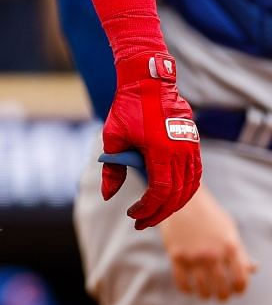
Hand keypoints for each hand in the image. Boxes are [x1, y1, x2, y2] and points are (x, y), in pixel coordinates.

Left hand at [102, 53, 201, 228]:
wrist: (149, 82)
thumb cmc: (127, 108)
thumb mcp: (113, 137)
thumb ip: (112, 168)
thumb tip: (109, 196)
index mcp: (160, 152)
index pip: (160, 191)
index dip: (148, 208)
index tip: (134, 215)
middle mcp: (180, 153)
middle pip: (176, 195)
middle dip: (160, 212)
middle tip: (142, 222)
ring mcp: (191, 148)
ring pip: (189, 187)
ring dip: (174, 203)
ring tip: (156, 213)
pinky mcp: (194, 144)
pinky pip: (195, 174)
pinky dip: (185, 189)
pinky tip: (172, 196)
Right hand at [160, 186, 255, 299]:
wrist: (181, 198)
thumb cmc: (209, 214)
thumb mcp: (229, 229)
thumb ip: (240, 251)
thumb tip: (253, 269)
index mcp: (230, 247)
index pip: (241, 279)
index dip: (240, 289)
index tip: (236, 290)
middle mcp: (213, 253)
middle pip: (222, 287)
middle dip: (222, 296)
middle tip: (220, 296)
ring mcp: (194, 255)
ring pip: (203, 288)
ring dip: (205, 295)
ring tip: (205, 294)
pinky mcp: (176, 255)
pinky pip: (181, 281)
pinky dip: (186, 289)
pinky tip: (188, 289)